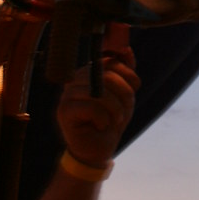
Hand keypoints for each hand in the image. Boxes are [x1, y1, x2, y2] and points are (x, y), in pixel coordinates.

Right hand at [57, 23, 138, 168]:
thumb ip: (125, 71)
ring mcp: (67, 94)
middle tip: (124, 112)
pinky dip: (103, 119)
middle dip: (124, 94)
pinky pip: (91, 107)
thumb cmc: (111, 120)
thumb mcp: (125, 95)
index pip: (111, 60)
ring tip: (114, 120)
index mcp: (89, 71)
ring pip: (100, 92)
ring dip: (115, 110)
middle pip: (107, 75)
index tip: (134, 87)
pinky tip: (100, 126)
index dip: (128, 74)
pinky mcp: (64, 111)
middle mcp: (76, 78)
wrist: (98, 150)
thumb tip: (126, 49)